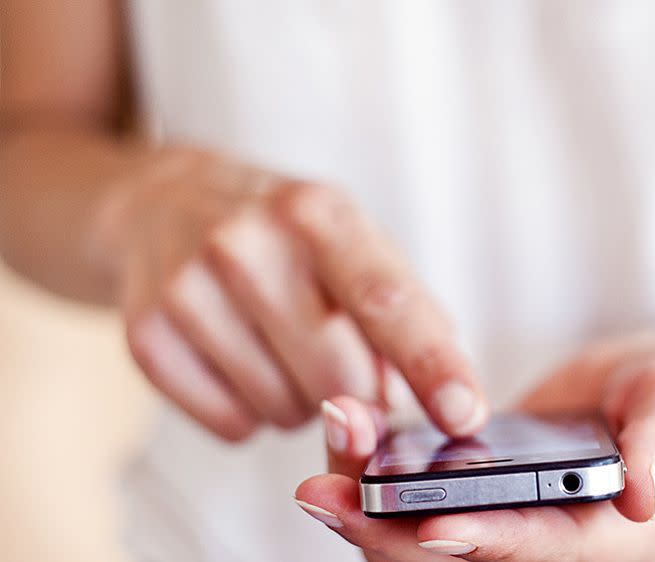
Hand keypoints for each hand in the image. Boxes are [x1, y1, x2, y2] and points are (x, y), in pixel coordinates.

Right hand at [110, 148, 488, 440]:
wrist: (162, 205)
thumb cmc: (285, 236)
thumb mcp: (355, 242)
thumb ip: (407, 313)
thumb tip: (435, 395)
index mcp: (315, 211)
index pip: (385, 300)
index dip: (431, 364)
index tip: (464, 414)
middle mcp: (246, 241)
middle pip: (340, 377)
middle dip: (360, 396)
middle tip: (345, 368)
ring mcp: (189, 287)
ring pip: (288, 411)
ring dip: (304, 403)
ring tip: (280, 348)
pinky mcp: (147, 334)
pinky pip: (233, 425)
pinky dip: (252, 414)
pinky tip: (240, 360)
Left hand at [295, 334, 654, 560]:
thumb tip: (642, 491)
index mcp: (602, 543)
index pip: (535, 553)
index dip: (483, 543)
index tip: (430, 528)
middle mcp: (545, 546)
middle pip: (454, 557)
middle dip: (385, 531)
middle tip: (324, 493)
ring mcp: (506, 522)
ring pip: (420, 532)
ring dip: (367, 498)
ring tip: (324, 452)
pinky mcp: (480, 493)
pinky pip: (420, 497)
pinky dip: (379, 471)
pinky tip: (347, 434)